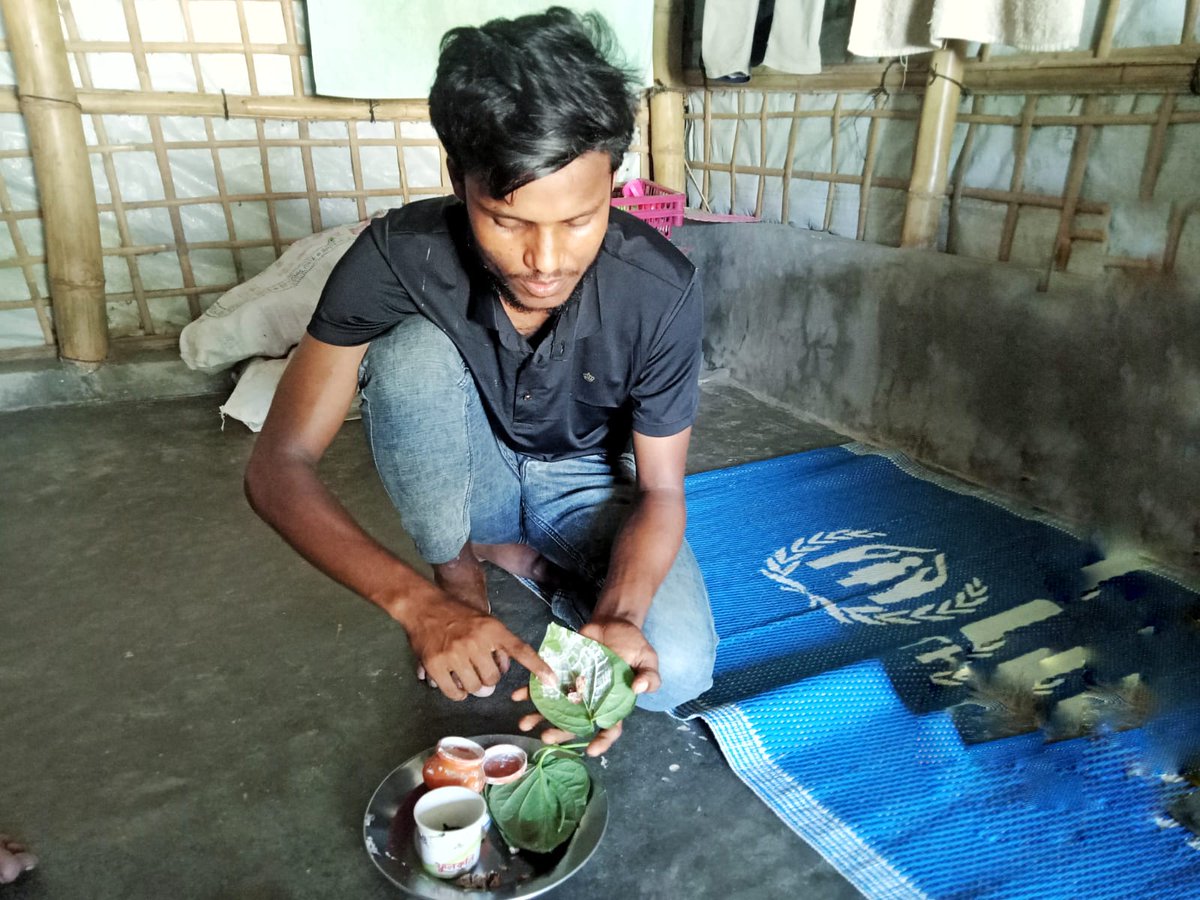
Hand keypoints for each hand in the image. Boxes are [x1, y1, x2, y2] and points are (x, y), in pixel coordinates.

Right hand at [404, 586, 553, 701]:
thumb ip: (498, 643)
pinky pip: (455, 693)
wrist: (423, 606)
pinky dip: (458, 694)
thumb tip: (503, 669)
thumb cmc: (457, 615)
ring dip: (473, 688)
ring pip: (475, 688)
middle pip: (493, 678)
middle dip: (489, 681)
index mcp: (492, 629)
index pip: (520, 649)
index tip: (552, 680)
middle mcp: (476, 641)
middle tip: (481, 674)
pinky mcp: (436, 665)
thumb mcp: (484, 621)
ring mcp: (455, 654)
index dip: (538, 666)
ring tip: (466, 676)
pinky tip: (455, 684)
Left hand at [513, 616, 658, 754]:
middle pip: (575, 722)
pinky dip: (528, 691)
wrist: (614, 622)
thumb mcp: (648, 659)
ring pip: (555, 707)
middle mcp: (591, 699)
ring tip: (524, 723)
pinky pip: (544, 683)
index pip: (610, 727)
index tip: (590, 750)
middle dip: (560, 732)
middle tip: (545, 737)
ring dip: (538, 716)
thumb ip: (649, 676)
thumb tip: (640, 689)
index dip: (602, 741)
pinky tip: (516, 696)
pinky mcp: (562, 671)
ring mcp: (574, 686)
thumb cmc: (633, 645)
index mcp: (612, 702)